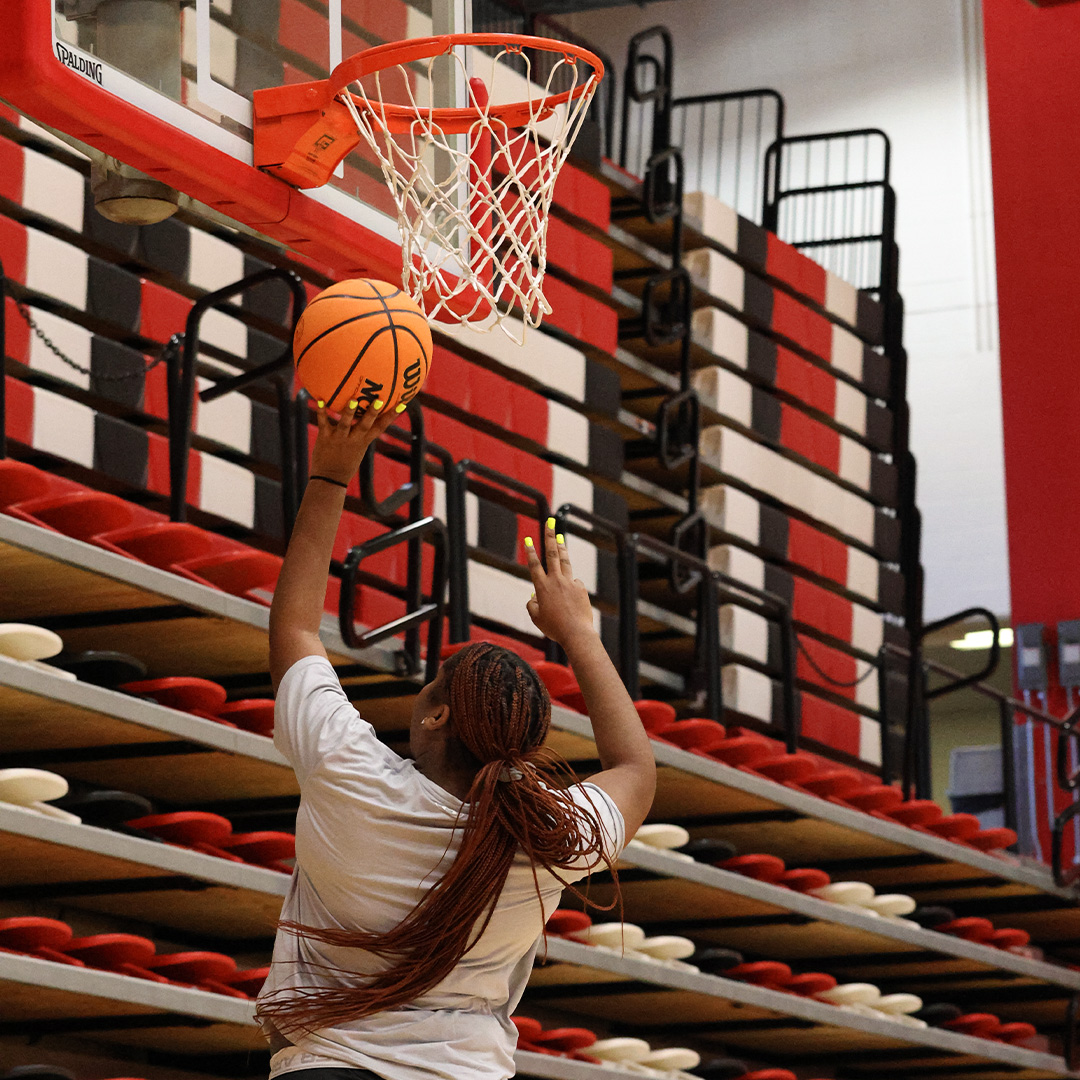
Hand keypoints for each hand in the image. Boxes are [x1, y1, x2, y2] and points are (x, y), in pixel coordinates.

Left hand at [309, 399, 395, 484]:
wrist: (330, 479)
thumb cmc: (345, 463)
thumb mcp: (358, 448)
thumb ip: (362, 433)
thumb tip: (369, 416)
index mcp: (364, 442)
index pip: (381, 427)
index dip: (392, 416)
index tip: (402, 404)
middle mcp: (353, 439)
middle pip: (365, 425)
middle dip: (373, 413)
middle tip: (380, 400)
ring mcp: (339, 439)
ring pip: (345, 424)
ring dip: (349, 412)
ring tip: (353, 400)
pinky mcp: (325, 438)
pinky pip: (323, 422)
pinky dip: (321, 412)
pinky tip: (319, 400)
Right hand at [525, 520, 595, 648]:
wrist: (576, 633)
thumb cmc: (554, 628)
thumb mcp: (537, 619)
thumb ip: (532, 606)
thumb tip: (533, 597)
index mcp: (542, 587)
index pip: (534, 565)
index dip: (530, 551)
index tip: (528, 539)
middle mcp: (556, 580)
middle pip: (552, 554)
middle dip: (550, 536)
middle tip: (550, 523)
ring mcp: (569, 583)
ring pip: (565, 561)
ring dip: (561, 548)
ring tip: (560, 538)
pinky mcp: (581, 588)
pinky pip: (574, 583)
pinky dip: (571, 586)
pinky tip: (571, 598)